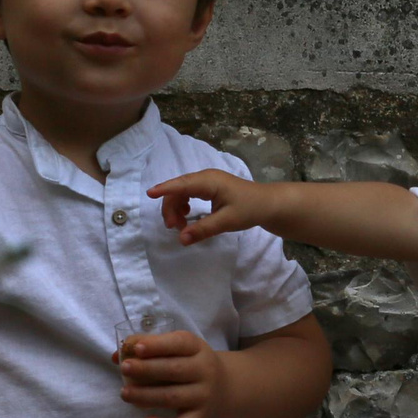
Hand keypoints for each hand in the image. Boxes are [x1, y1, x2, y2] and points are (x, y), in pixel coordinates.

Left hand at [113, 328, 225, 417]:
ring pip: (173, 397)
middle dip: (146, 369)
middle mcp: (204, 370)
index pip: (178, 344)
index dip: (157, 346)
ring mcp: (203, 395)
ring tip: (124, 393)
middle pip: (174, 370)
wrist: (223, 386)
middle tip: (124, 368)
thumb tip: (116, 355)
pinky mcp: (200, 417)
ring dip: (146, 396)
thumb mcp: (177, 348)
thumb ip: (148, 348)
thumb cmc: (189, 362)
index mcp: (196, 348)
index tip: (137, 348)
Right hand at [149, 169, 280, 245]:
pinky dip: (184, 206)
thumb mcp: (227, 222)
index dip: (164, 189)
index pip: (181, 184)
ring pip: (182, 192)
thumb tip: (181, 239)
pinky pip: (189, 194)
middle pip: (178, 190)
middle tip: (174, 228)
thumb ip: (203, 230)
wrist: (269, 204)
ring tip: (182, 226)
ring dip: (176, 208)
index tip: (149, 194)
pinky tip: (187, 217)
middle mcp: (205, 178)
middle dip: (170, 208)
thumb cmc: (250, 209)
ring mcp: (207, 182)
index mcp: (209, 181)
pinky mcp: (210, 188)